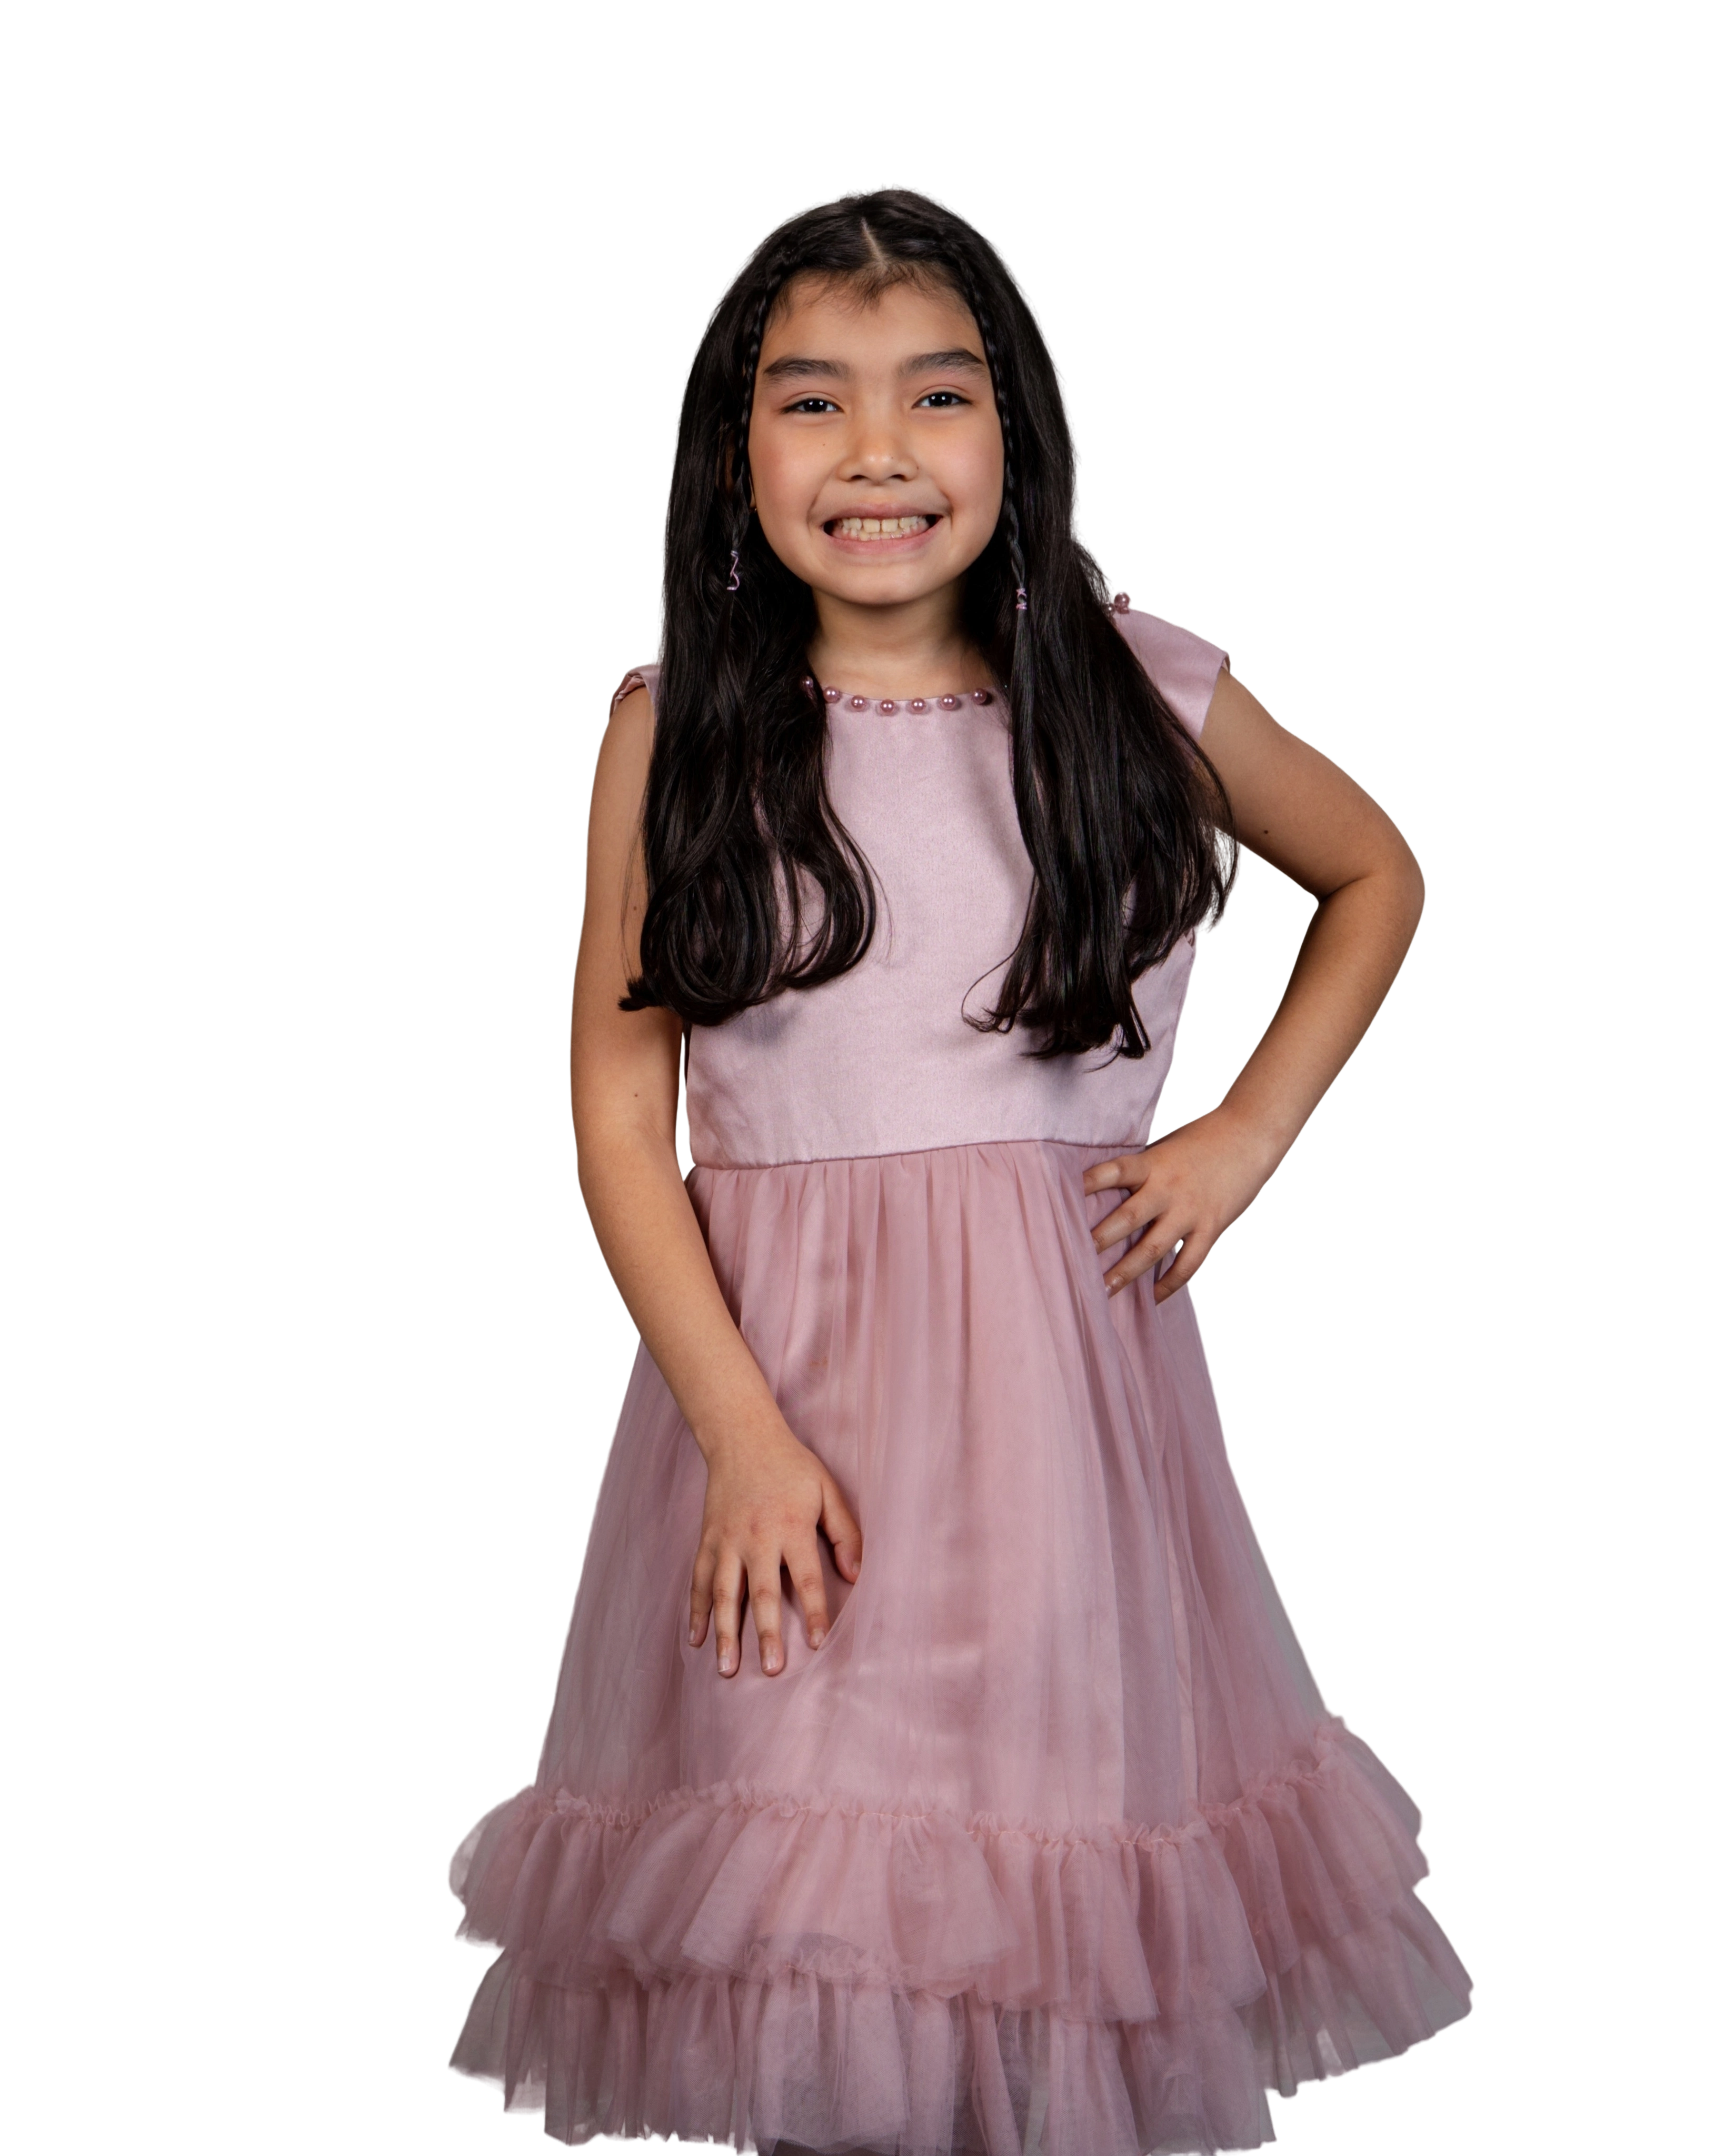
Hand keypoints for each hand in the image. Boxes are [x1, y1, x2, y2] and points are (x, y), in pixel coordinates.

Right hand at [688, 1417, 863, 1677]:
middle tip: (772, 1670)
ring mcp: (727, 1541)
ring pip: (725, 1593)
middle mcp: (757, 1538)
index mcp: (791, 1526)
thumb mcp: (827, 1489)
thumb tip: (855, 1574)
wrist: (741, 1437)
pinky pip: (699, 1580)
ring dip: (725, 1632)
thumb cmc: (791, 1467)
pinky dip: (696, 1610)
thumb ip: (845, 1532)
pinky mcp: (707, 1540)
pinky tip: (696, 1639)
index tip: (817, 1643)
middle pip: (763, 1593)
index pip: (806, 1577)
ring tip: (727, 1668)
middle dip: (767, 1634)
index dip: (813, 1611)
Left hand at [1083, 1106, 1281, 1302]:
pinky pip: (1188, 1263)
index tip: (1058, 1197)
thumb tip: (1104, 1187)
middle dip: (1098, 1240)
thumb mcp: (1166, 1144)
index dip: (1086, 1184)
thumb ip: (1141, 1167)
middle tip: (1069, 1258)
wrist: (1250, 1135)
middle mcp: (1168, 1188)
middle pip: (1127, 1218)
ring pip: (1153, 1248)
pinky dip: (1169, 1283)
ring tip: (1102, 1291)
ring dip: (1126, 1272)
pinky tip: (1152, 1297)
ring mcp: (1190, 1211)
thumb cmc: (1203, 1137)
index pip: (1112, 1172)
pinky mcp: (1212, 1227)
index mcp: (1152, 1162)